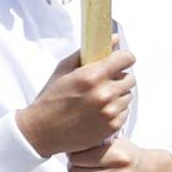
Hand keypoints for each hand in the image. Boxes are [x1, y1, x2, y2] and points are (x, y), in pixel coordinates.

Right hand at [16, 50, 136, 156]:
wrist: (42, 131)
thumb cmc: (50, 99)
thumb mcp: (63, 69)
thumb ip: (89, 52)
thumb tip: (114, 39)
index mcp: (92, 77)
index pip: (126, 59)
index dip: (123, 58)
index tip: (119, 60)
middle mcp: (104, 94)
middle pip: (130, 78)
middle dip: (119, 76)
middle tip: (105, 80)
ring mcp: (110, 112)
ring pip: (128, 95)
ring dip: (118, 94)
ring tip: (99, 98)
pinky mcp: (113, 127)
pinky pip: (125, 111)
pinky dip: (116, 110)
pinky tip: (99, 111)